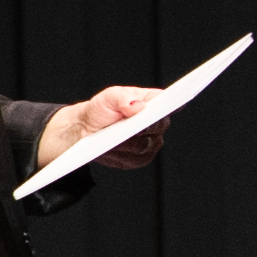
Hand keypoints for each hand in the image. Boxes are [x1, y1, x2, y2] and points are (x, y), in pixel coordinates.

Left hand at [34, 83, 169, 175]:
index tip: (160, 109)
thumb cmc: (102, 109)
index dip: (170, 107)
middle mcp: (157, 125)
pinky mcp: (139, 160)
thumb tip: (137, 107)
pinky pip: (132, 159)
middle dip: (139, 128)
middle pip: (155, 129)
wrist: (86, 129)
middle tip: (124, 127)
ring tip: (110, 138)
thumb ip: (123, 98)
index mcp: (155, 103)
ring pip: (142, 146)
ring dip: (125, 143)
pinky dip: (118, 154)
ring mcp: (150, 144)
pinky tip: (107, 149)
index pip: (169, 105)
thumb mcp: (109, 96)